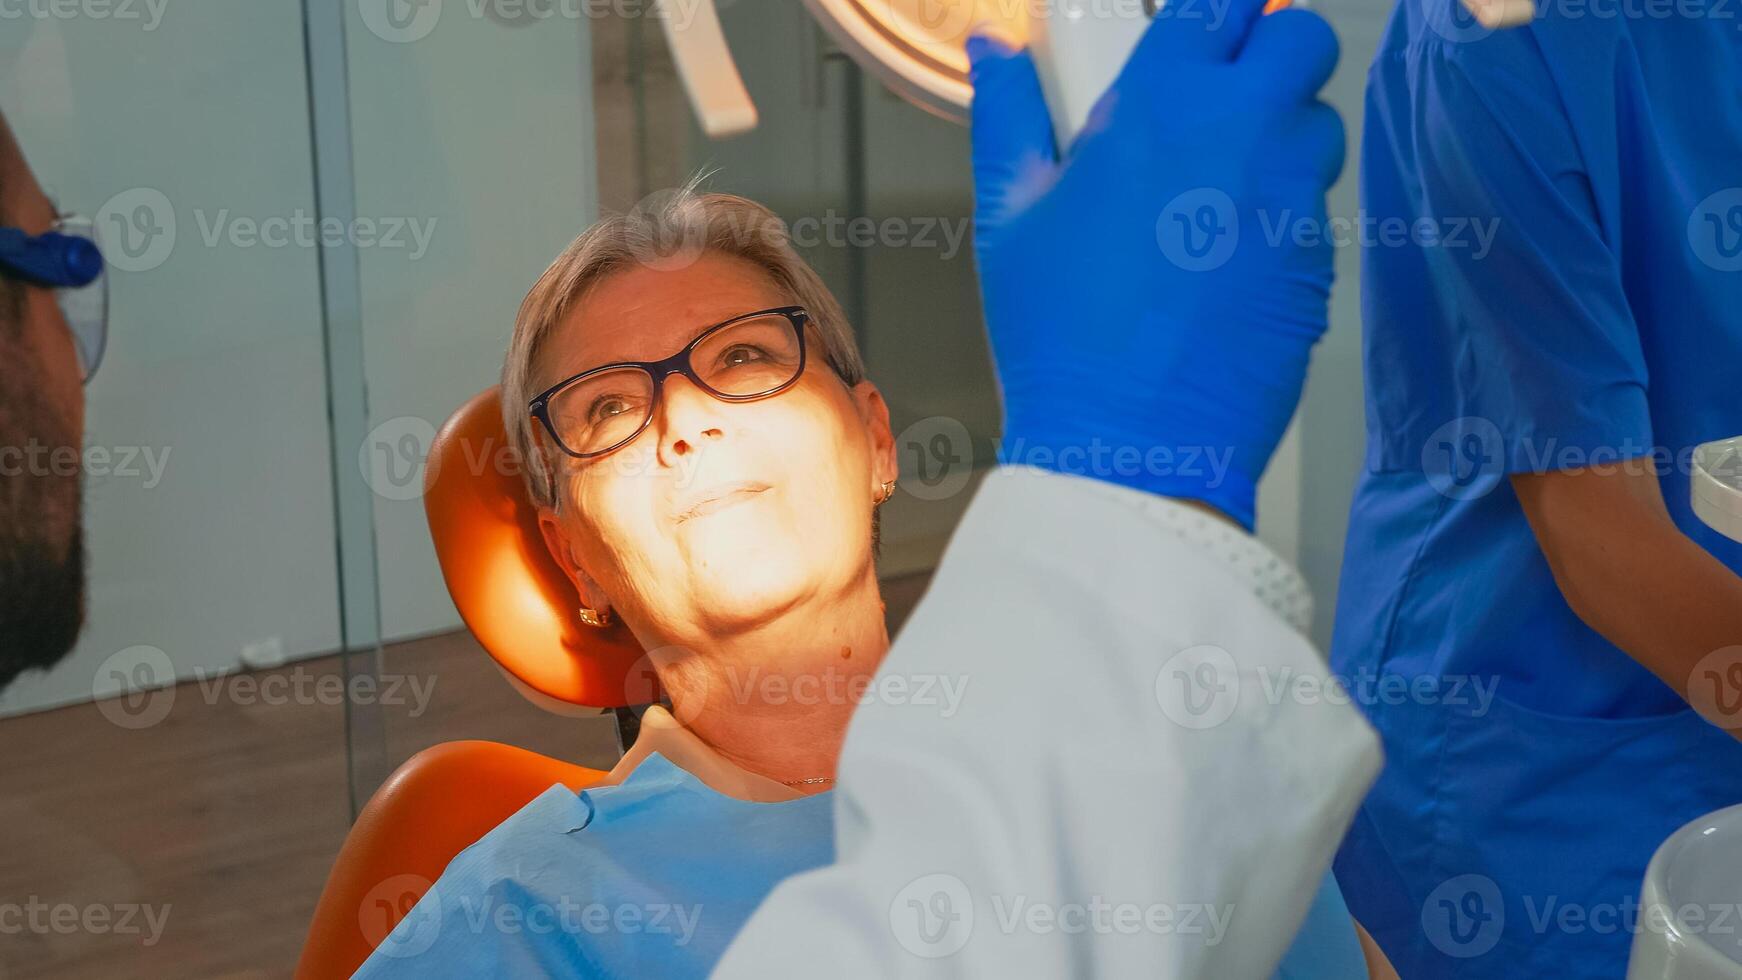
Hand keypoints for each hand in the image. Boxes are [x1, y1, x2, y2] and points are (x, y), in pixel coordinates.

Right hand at [969, 0, 1343, 527]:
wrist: (1132, 445)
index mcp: (1163, 105)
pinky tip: (1226, 251)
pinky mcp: (1319, 260)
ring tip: (1218, 178)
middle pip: (1298, 37)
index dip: (1211, 14)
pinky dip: (1284, 205)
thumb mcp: (1010, 217)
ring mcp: (1293, 198)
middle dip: (1268, 49)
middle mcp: (1245, 135)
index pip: (1219, 2)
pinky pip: (1317, 201)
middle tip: (1219, 93)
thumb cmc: (1062, 336)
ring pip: (1319, 119)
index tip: (1192, 33)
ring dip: (1282, 128)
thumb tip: (994, 53)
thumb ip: (1007, 117)